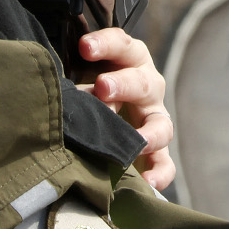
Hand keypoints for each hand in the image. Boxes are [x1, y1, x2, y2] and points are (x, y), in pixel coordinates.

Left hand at [78, 28, 174, 191]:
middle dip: (123, 84)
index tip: (84, 47)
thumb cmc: (86, 88)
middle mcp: (147, 87)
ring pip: (161, 124)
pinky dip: (159, 173)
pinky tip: (148, 184)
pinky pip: (165, 163)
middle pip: (142, 83)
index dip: (106, 44)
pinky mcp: (157, 151)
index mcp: (130, 61)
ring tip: (135, 142)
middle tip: (102, 87)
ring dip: (148, 133)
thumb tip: (63, 99)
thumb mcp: (80, 78)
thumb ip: (76, 85)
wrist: (101, 116)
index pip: (123, 45)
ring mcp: (155, 119)